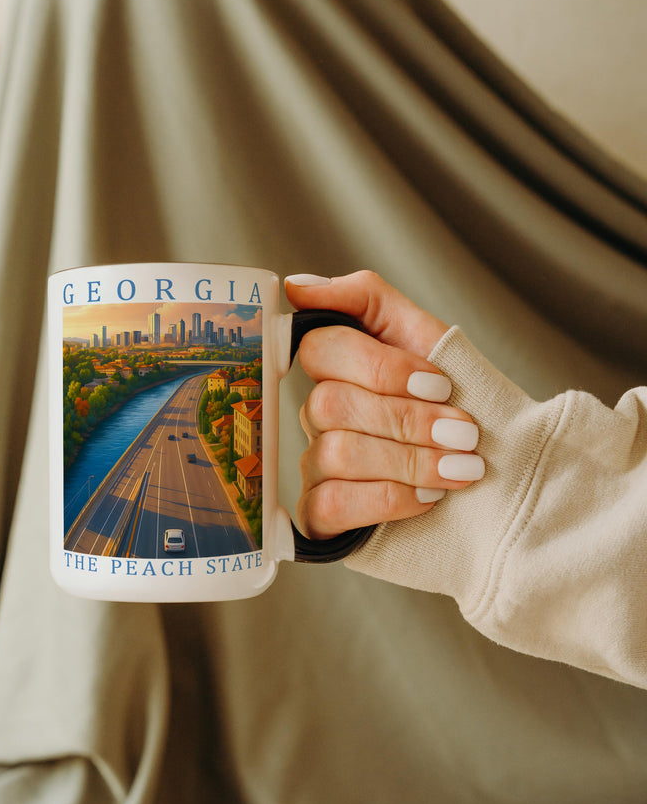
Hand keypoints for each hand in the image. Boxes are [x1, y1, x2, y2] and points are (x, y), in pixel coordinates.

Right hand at [284, 270, 483, 538]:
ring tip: (460, 468)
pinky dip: (388, 499)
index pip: (320, 349)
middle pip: (329, 405)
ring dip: (409, 461)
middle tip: (463, 433)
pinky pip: (329, 504)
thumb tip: (297, 287)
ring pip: (335, 453)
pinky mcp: (321, 517)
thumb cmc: (465, 410)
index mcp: (340, 370)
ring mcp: (316, 467)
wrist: (506, 486)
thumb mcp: (432, 343)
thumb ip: (367, 300)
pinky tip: (428, 499)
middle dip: (408, 420)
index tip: (443, 384)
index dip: (383, 368)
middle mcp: (320, 417)